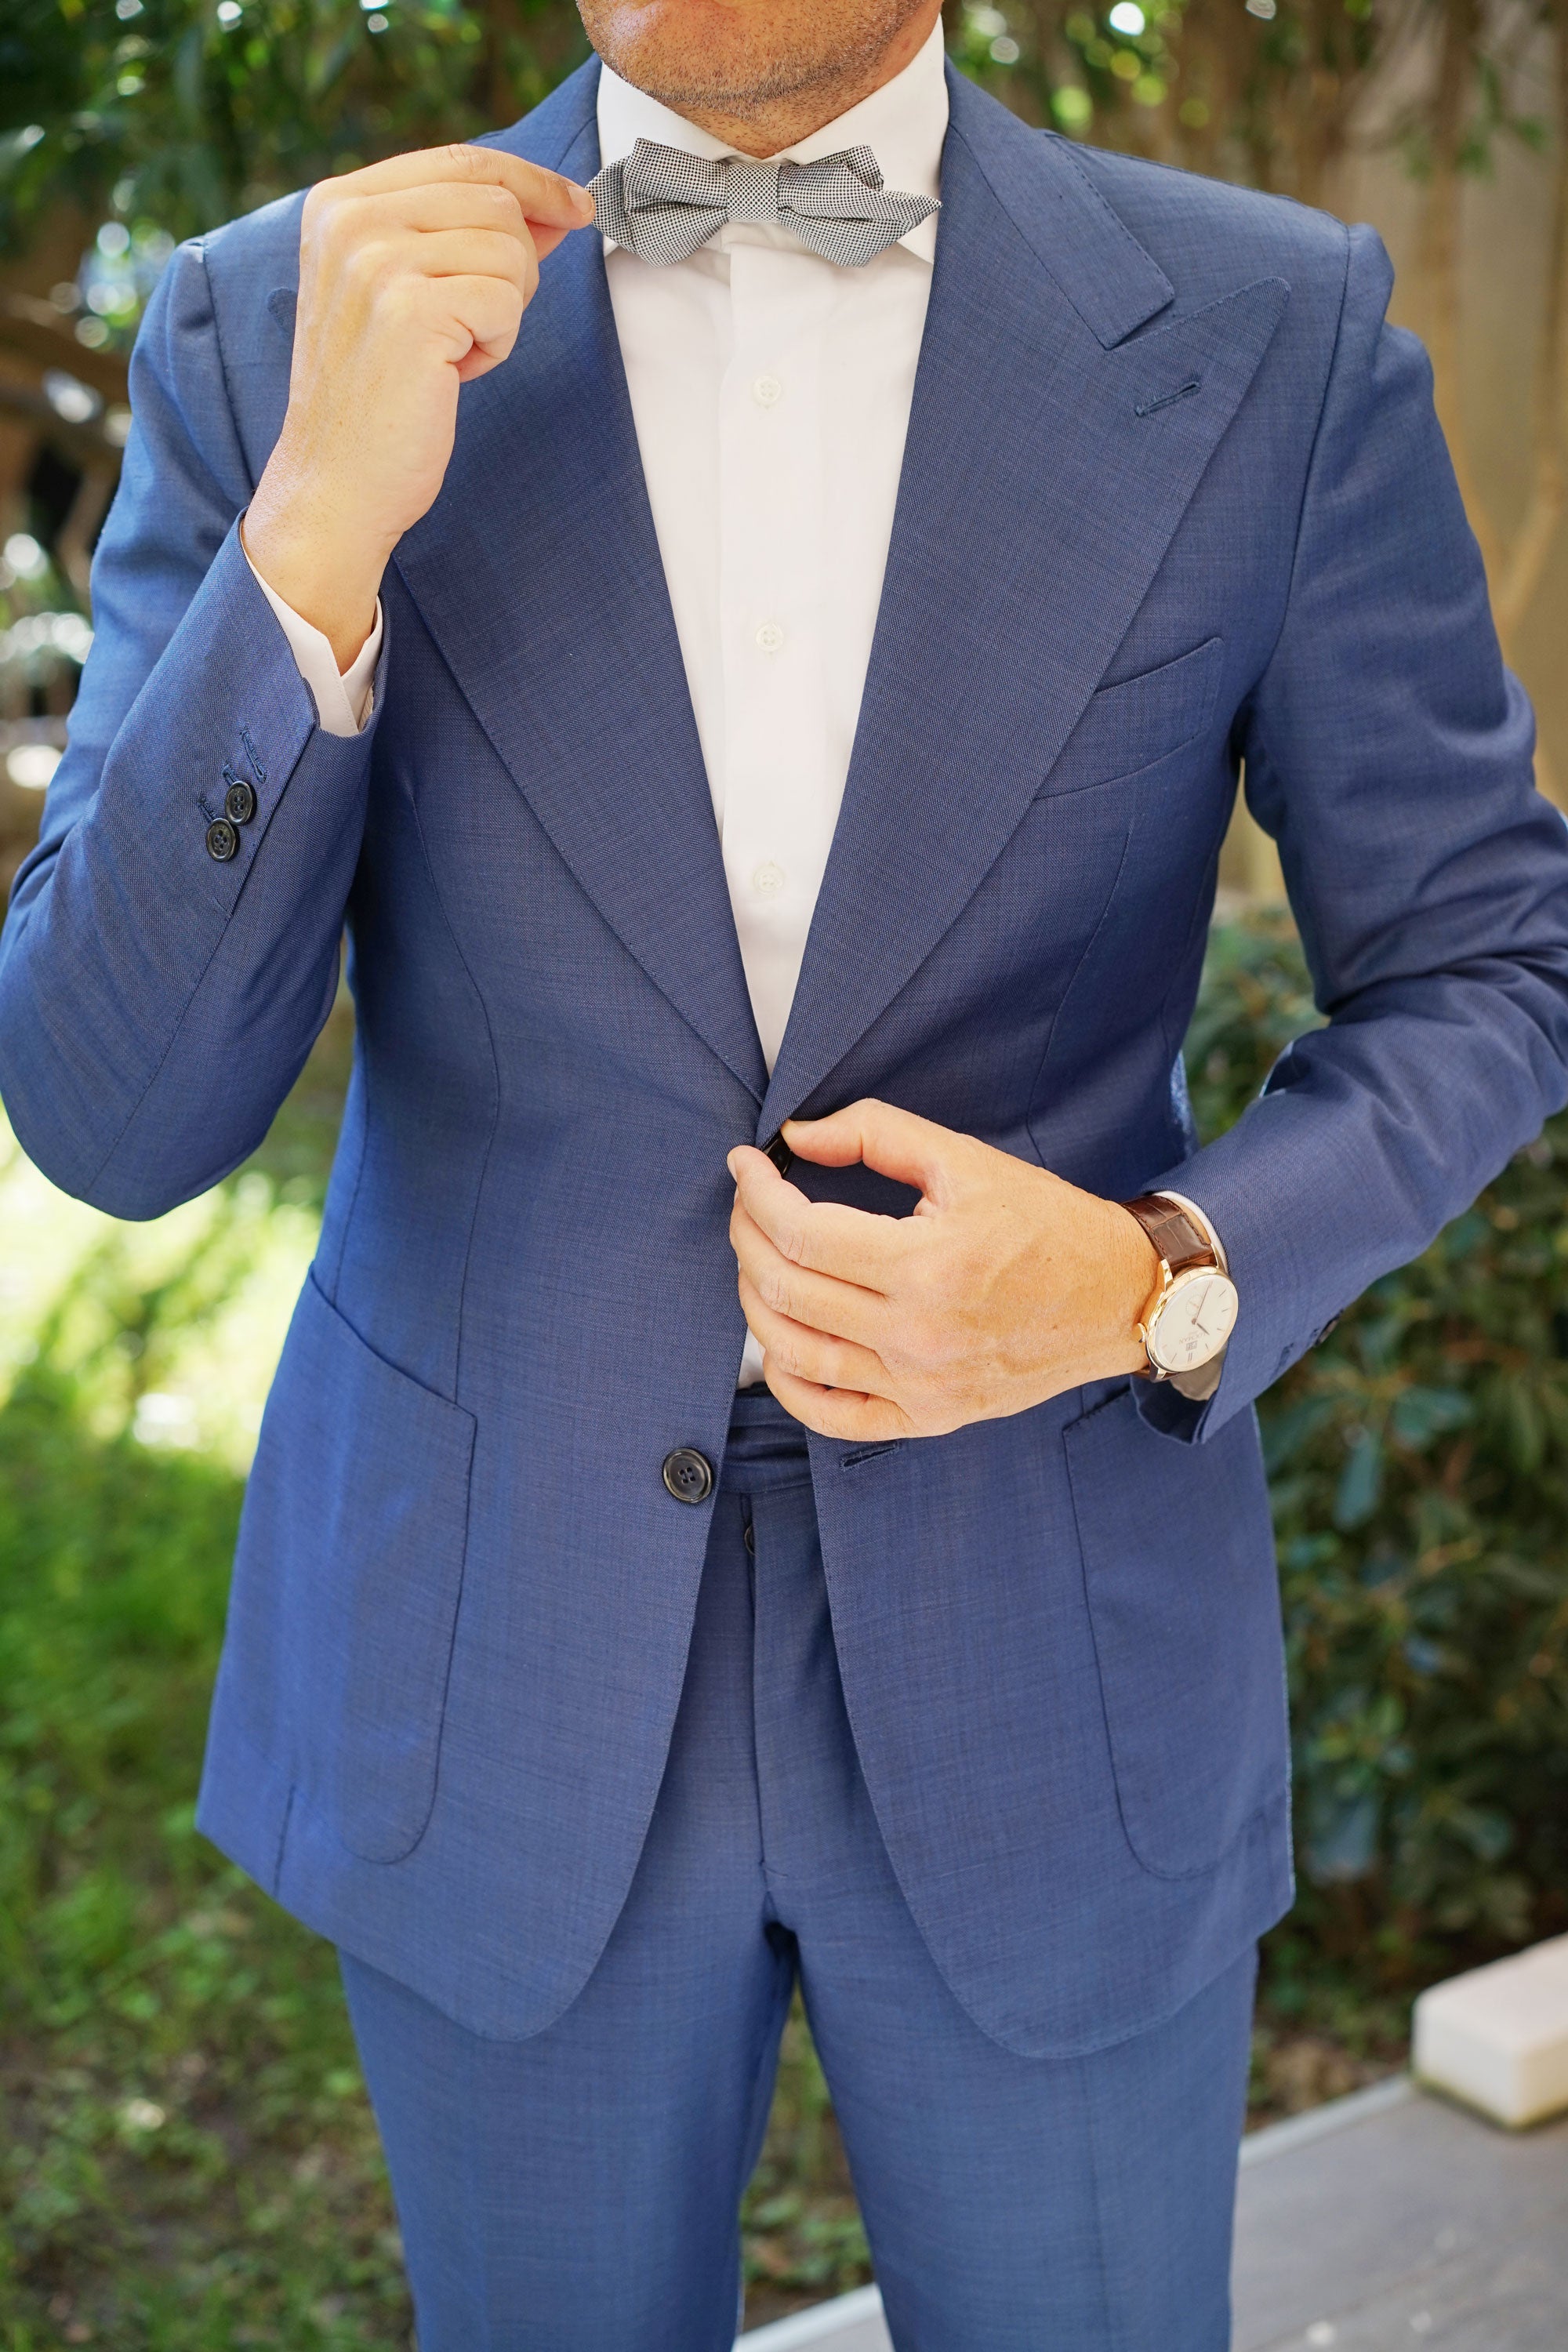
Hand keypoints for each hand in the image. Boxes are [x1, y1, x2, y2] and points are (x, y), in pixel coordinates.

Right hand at [244, 144, 595, 666]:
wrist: (337, 482)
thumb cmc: (379, 397)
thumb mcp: (407, 294)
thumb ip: (465, 237)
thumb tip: (554, 206)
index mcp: (339, 203)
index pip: (463, 159)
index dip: (532, 180)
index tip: (576, 208)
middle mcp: (350, 218)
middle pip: (496, 199)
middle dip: (515, 266)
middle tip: (477, 326)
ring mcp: (376, 260)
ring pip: (509, 248)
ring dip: (504, 311)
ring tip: (453, 353)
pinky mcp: (411, 309)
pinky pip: (507, 300)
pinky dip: (498, 344)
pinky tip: (454, 373)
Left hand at [727, 1100, 1159, 1441]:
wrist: (1117, 1297)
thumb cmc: (1045, 1223)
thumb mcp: (965, 1160)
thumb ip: (875, 1134)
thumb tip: (796, 1138)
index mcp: (928, 1265)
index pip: (801, 1232)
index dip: (757, 1192)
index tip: (747, 1164)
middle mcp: (919, 1335)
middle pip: (786, 1289)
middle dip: (748, 1235)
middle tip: (749, 1204)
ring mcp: (921, 1386)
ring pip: (796, 1354)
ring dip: (756, 1302)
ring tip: (760, 1260)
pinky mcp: (929, 1417)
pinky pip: (833, 1415)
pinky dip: (788, 1383)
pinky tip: (779, 1344)